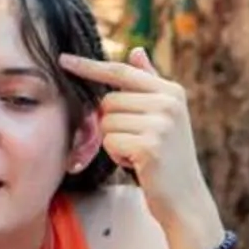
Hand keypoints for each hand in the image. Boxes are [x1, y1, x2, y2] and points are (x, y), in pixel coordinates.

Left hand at [60, 47, 217, 240]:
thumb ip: (148, 83)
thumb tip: (136, 50)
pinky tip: (138, 164)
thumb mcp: (163, 115)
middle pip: (109, 101)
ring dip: (115, 141)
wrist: (185, 198)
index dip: (90, 66)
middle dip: (113, 123)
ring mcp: (161, 124)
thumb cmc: (169, 156)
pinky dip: (117, 156)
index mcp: (171, 91)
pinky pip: (110, 141)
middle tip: (137, 142)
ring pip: (107, 122)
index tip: (63, 60)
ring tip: (139, 154)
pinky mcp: (149, 146)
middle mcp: (168, 103)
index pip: (122, 72)